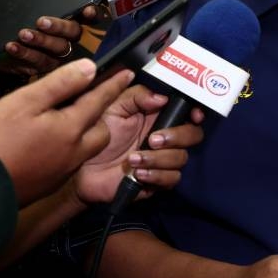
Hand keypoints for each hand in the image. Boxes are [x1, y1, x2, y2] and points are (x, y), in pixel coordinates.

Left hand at [0, 15, 83, 78]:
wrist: (2, 53)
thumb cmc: (18, 25)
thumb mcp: (26, 7)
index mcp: (69, 22)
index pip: (88, 17)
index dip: (92, 14)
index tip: (87, 11)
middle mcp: (69, 39)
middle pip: (73, 33)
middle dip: (59, 26)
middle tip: (41, 22)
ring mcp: (59, 56)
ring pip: (58, 48)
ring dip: (41, 40)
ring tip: (23, 34)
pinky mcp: (46, 69)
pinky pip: (39, 61)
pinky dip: (25, 53)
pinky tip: (13, 46)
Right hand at [0, 60, 133, 205]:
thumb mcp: (27, 101)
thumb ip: (61, 84)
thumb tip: (90, 68)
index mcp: (71, 128)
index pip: (100, 100)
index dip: (113, 85)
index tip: (129, 74)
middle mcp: (74, 152)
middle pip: (99, 131)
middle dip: (99, 116)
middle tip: (85, 102)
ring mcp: (62, 172)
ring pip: (85, 149)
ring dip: (83, 134)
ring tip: (64, 122)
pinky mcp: (48, 184)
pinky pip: (68, 163)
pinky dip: (66, 149)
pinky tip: (47, 144)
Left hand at [74, 86, 204, 203]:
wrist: (81, 168)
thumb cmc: (96, 133)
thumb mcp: (113, 107)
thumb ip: (137, 97)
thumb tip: (162, 98)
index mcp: (157, 116)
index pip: (187, 112)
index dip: (196, 112)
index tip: (193, 115)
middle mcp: (165, 137)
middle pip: (193, 135)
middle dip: (177, 136)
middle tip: (153, 139)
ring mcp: (162, 160)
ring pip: (181, 158)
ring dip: (158, 158)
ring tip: (133, 159)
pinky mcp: (157, 181)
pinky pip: (171, 179)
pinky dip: (156, 175)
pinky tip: (138, 173)